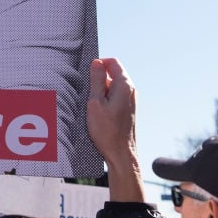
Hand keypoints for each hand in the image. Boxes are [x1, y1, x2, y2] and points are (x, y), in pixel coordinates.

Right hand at [87, 58, 144, 202]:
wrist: (121, 154)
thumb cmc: (107, 131)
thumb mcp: (95, 103)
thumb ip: (96, 81)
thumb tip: (97, 63)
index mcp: (124, 86)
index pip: (113, 62)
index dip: (99, 64)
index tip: (87, 73)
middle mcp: (130, 91)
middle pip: (113, 73)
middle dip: (98, 79)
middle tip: (87, 93)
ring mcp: (130, 101)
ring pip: (113, 86)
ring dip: (100, 91)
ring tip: (91, 105)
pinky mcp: (127, 109)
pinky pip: (115, 96)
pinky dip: (105, 99)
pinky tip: (97, 112)